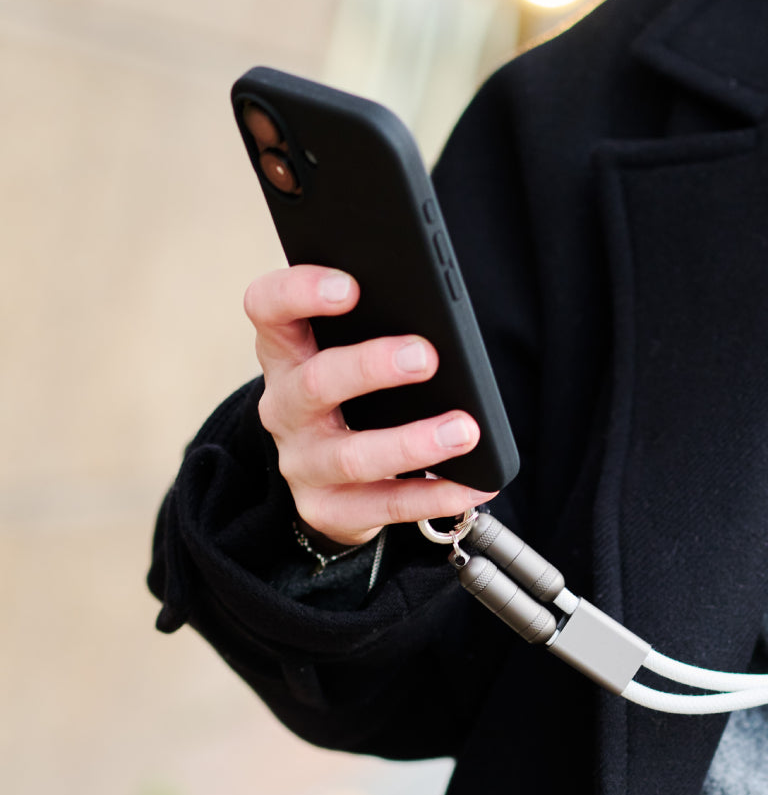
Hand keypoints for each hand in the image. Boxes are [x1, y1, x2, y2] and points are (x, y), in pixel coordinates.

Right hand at [244, 264, 497, 547]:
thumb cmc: (355, 394)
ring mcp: (301, 462)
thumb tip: (444, 320)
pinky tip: (470, 484)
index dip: (300, 292)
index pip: (269, 308)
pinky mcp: (327, 509)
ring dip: (413, 442)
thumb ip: (381, 326)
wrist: (332, 478)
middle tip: (426, 356)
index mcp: (287, 351)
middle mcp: (284, 406)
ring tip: (465, 430)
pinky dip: (432, 496)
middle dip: (372, 367)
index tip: (351, 285)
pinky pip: (383, 505)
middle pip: (316, 382)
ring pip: (351, 456)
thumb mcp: (350, 353)